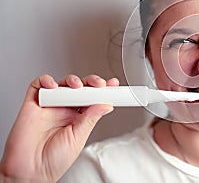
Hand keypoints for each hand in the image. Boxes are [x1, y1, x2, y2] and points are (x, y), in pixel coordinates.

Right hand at [0, 74, 117, 182]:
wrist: (30, 172)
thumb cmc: (53, 161)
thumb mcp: (78, 138)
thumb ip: (90, 118)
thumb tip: (106, 104)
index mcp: (78, 119)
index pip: (92, 99)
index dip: (102, 91)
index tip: (113, 85)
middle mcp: (64, 110)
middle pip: (80, 88)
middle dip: (91, 82)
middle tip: (99, 84)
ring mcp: (49, 106)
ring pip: (62, 84)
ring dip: (72, 80)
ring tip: (78, 86)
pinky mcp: (32, 104)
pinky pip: (38, 86)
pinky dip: (45, 81)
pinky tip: (53, 85)